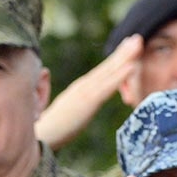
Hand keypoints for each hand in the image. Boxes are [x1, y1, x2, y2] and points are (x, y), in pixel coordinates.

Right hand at [36, 35, 142, 149]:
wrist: (38, 139)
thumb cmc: (46, 127)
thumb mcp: (55, 107)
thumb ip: (49, 89)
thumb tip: (43, 71)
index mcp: (79, 89)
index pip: (101, 71)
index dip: (115, 58)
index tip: (127, 45)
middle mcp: (82, 86)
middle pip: (107, 67)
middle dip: (124, 52)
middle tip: (138, 38)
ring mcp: (84, 93)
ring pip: (109, 72)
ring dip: (125, 57)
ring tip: (138, 44)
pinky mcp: (87, 103)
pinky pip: (107, 87)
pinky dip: (120, 76)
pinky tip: (132, 66)